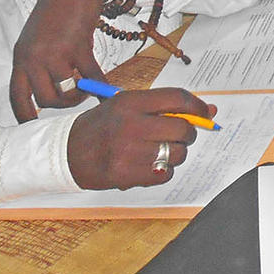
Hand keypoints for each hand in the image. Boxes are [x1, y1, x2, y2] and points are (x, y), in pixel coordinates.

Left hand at [10, 0, 114, 121]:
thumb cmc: (59, 10)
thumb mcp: (39, 38)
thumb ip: (42, 63)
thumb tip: (57, 89)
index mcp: (22, 56)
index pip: (17, 95)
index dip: (24, 115)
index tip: (34, 127)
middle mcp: (33, 57)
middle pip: (45, 100)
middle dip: (63, 104)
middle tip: (77, 97)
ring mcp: (54, 53)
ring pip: (67, 91)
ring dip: (82, 93)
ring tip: (89, 84)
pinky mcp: (77, 47)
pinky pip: (91, 77)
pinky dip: (102, 86)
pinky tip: (109, 90)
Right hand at [65, 88, 211, 188]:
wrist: (65, 153)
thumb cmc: (100, 127)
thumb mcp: (126, 105)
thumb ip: (164, 106)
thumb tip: (209, 111)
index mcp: (130, 102)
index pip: (178, 98)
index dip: (198, 106)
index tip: (205, 112)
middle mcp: (130, 124)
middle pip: (183, 128)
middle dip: (188, 133)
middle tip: (180, 135)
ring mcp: (128, 151)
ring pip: (178, 154)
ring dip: (175, 154)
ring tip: (158, 151)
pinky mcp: (126, 175)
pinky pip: (165, 174)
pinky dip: (163, 171)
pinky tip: (147, 164)